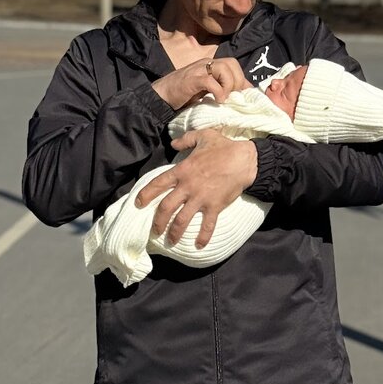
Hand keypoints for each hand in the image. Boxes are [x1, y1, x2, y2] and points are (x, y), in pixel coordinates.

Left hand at [135, 128, 257, 247]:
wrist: (244, 160)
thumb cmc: (223, 147)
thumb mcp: (202, 137)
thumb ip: (185, 140)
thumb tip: (173, 142)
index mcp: (182, 171)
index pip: (157, 184)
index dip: (145, 195)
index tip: (138, 203)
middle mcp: (188, 187)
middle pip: (165, 208)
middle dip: (157, 222)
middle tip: (154, 231)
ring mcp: (200, 198)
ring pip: (181, 220)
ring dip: (174, 233)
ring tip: (170, 241)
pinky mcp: (214, 207)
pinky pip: (207, 226)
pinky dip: (203, 237)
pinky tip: (199, 246)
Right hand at [152, 57, 248, 110]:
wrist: (160, 95)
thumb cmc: (183, 95)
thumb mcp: (205, 90)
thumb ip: (219, 88)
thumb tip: (239, 95)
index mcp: (210, 65)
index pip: (233, 65)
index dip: (242, 80)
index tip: (243, 96)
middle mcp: (206, 64)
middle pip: (232, 63)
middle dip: (238, 81)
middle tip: (233, 97)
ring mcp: (198, 70)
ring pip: (224, 68)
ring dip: (229, 85)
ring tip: (224, 98)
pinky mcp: (192, 79)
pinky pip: (211, 81)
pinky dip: (218, 91)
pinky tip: (217, 100)